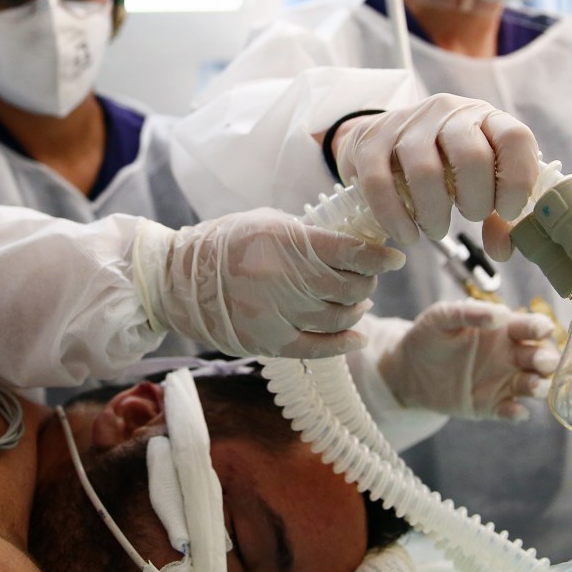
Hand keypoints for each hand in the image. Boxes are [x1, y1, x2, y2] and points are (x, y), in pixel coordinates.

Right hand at [133, 209, 405, 358]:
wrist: (177, 280)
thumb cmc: (226, 243)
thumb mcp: (267, 222)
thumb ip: (309, 235)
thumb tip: (355, 244)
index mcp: (284, 241)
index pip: (350, 253)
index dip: (379, 257)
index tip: (394, 258)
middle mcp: (282, 279)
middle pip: (349, 288)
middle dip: (366, 282)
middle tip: (367, 276)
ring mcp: (275, 314)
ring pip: (338, 318)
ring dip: (355, 310)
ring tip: (355, 301)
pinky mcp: (268, 342)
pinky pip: (318, 348)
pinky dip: (343, 342)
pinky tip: (355, 335)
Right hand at [333, 94, 539, 258]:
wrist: (381, 141)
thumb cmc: (440, 163)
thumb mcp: (475, 180)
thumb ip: (496, 216)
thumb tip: (502, 251)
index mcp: (484, 117)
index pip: (514, 138)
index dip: (518, 180)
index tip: (506, 211)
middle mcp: (447, 112)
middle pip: (470, 157)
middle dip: (475, 201)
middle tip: (470, 217)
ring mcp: (406, 124)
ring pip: (425, 171)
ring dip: (435, 214)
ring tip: (438, 229)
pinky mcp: (369, 143)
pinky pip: (379, 184)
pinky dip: (395, 218)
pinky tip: (407, 235)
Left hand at [377, 300, 558, 420]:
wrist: (408, 369)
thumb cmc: (428, 336)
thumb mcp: (442, 317)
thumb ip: (469, 312)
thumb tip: (501, 314)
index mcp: (504, 330)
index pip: (529, 327)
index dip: (540, 327)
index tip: (543, 329)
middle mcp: (511, 356)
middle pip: (540, 358)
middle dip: (546, 359)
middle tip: (542, 361)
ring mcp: (504, 382)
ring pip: (533, 385)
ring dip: (539, 386)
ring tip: (533, 385)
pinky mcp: (492, 406)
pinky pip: (512, 411)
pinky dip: (517, 413)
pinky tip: (514, 411)